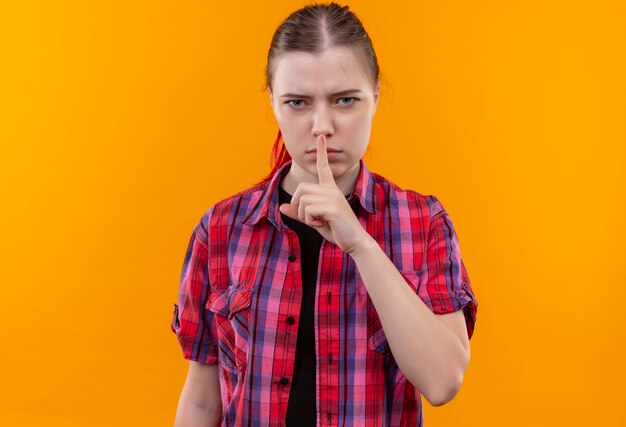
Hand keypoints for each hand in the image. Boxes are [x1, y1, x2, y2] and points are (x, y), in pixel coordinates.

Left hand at [279, 134, 371, 254]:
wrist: (355, 241)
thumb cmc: (337, 230)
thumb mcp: (314, 220)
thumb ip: (299, 212)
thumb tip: (282, 207)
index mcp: (330, 189)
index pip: (323, 167)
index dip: (321, 152)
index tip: (321, 137)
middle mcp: (331, 190)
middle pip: (301, 188)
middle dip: (298, 205)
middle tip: (310, 217)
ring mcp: (333, 197)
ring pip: (302, 200)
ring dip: (304, 216)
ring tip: (319, 221)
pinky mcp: (332, 207)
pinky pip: (307, 210)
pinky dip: (310, 221)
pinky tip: (322, 224)